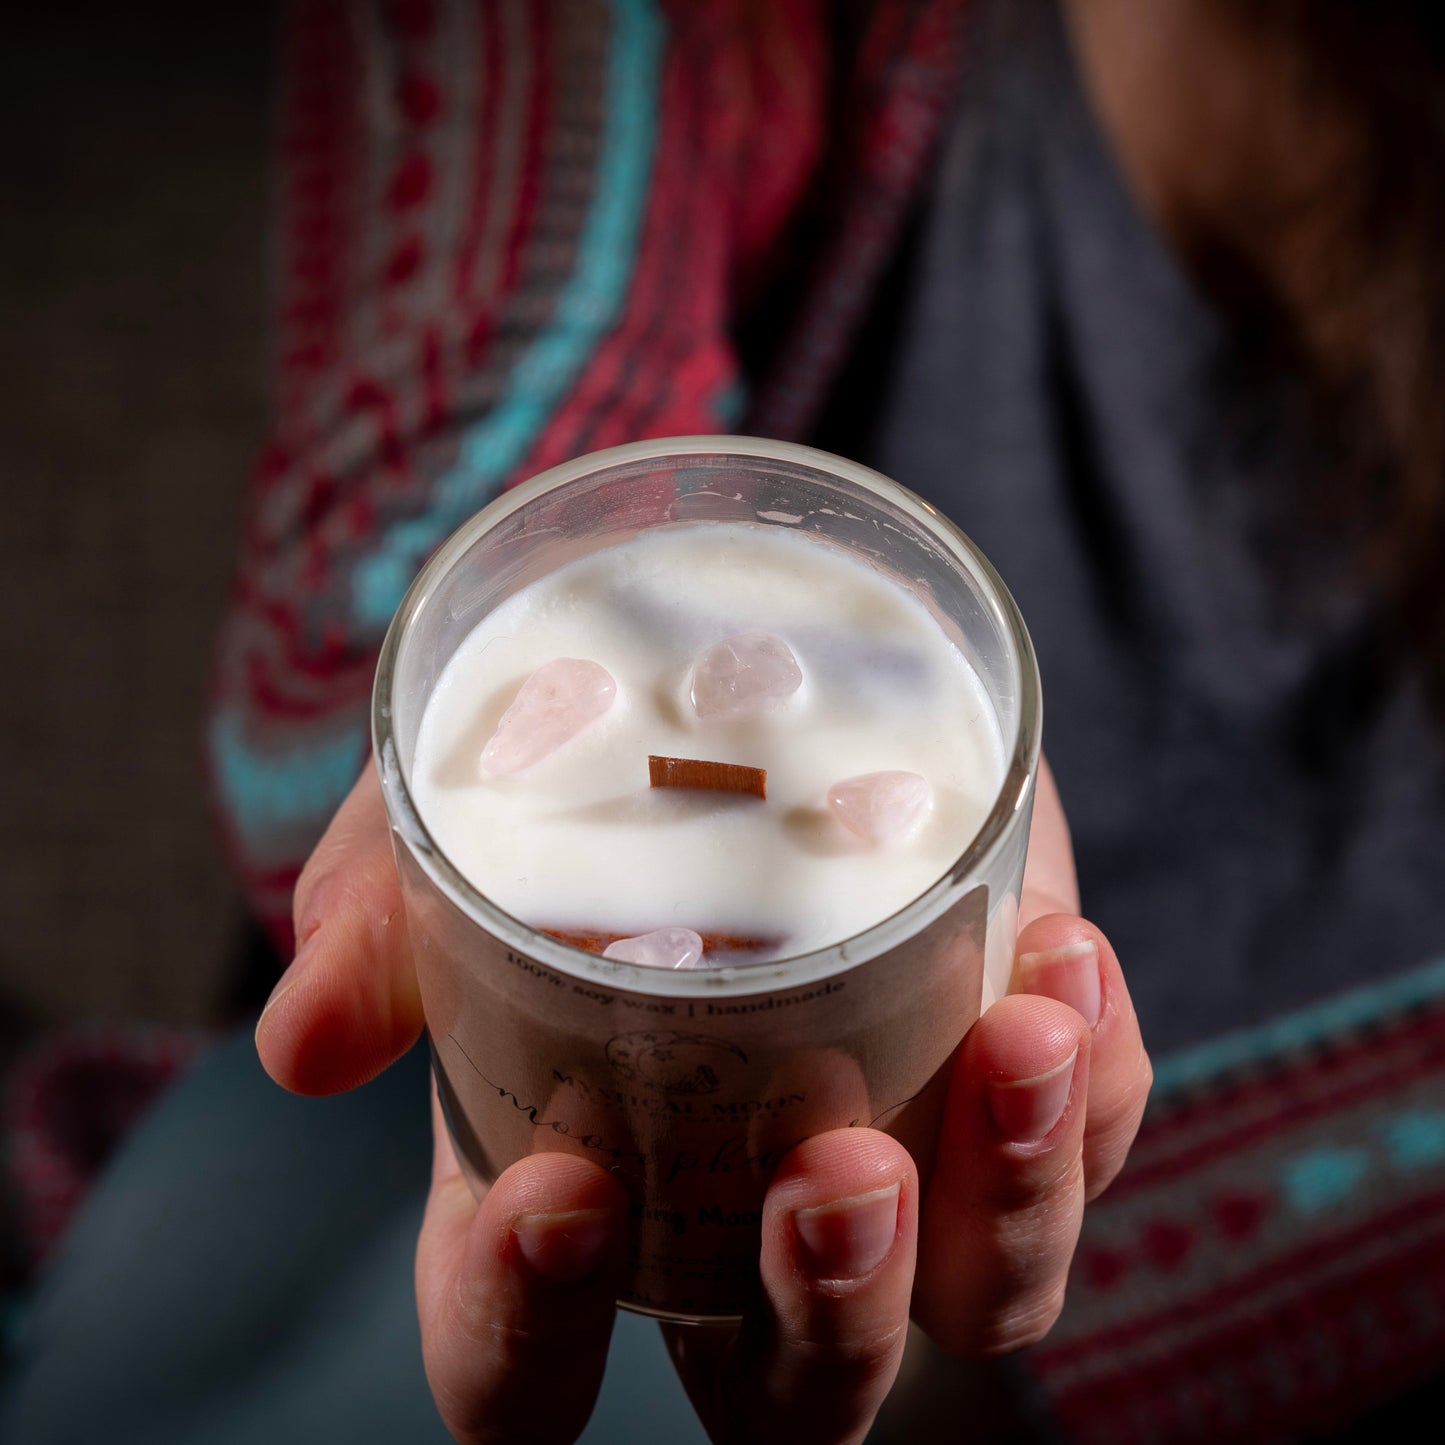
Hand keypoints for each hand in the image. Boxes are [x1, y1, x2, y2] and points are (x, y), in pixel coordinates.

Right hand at [256, 759, 1149, 1443]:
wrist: (727, 632)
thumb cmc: (572, 741)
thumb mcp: (457, 796)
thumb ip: (380, 904)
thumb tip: (305, 1043)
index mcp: (571, 1175)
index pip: (522, 1364)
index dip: (531, 1333)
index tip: (564, 1190)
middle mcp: (735, 1198)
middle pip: (791, 1392)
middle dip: (826, 1316)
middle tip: (834, 1158)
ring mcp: (892, 1131)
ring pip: (982, 1298)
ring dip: (1013, 1202)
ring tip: (1019, 1033)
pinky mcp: (1002, 1047)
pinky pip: (1087, 1135)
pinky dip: (1097, 1081)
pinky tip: (1064, 960)